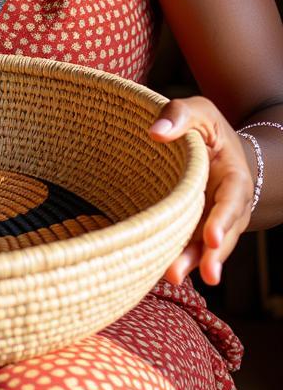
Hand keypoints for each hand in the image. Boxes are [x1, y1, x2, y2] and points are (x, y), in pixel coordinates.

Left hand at [148, 96, 253, 285]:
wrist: (214, 148)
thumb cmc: (205, 129)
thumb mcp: (199, 112)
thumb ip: (181, 115)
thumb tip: (155, 132)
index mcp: (234, 178)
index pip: (232, 201)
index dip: (223, 221)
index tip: (212, 239)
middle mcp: (226, 205)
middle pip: (221, 234)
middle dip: (210, 255)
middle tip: (198, 274)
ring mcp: (210, 219)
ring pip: (203, 246)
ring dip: (190, 262)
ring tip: (172, 276)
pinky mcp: (192, 226)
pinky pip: (188, 244)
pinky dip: (177, 256)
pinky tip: (158, 268)